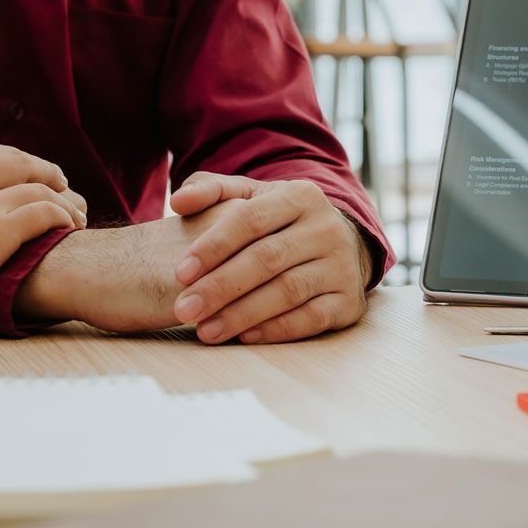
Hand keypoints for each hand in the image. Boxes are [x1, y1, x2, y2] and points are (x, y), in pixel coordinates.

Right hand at [0, 144, 87, 324]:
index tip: (24, 169)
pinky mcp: (0, 231)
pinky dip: (64, 217)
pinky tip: (71, 228)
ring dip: (62, 197)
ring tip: (75, 212)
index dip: (10, 158)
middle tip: (60, 182)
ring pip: (39, 186)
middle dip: (43, 169)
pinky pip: (46, 212)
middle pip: (17, 160)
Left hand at [168, 173, 371, 344]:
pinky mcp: (348, 301)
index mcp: (300, 196)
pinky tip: (244, 337)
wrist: (340, 245)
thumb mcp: (251, 197)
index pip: (251, 220)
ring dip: (242, 314)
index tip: (180, 273)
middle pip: (268, 259)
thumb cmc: (280, 222)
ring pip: (288, 291)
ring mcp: (342, 266)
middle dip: (221, 287)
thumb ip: (211, 190)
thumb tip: (179, 201)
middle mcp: (327, 228)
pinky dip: (276, 329)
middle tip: (185, 309)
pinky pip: (311, 319)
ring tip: (206, 330)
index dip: (213, 247)